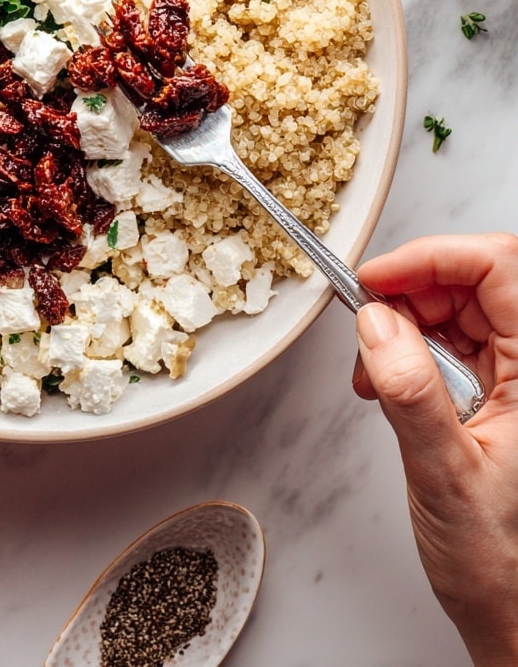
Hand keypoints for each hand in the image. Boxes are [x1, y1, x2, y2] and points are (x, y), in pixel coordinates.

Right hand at [352, 233, 517, 666]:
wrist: (511, 611)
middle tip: (367, 325)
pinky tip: (386, 384)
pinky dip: (405, 352)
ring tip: (373, 370)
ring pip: (456, 308)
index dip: (434, 259)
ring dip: (403, 326)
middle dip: (411, 293)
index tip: (376, 278)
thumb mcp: (445, 473)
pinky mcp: (493, 392)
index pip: (499, 269)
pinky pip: (446, 343)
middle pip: (474, 282)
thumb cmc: (501, 559)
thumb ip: (411, 392)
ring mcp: (514, 379)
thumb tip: (377, 323)